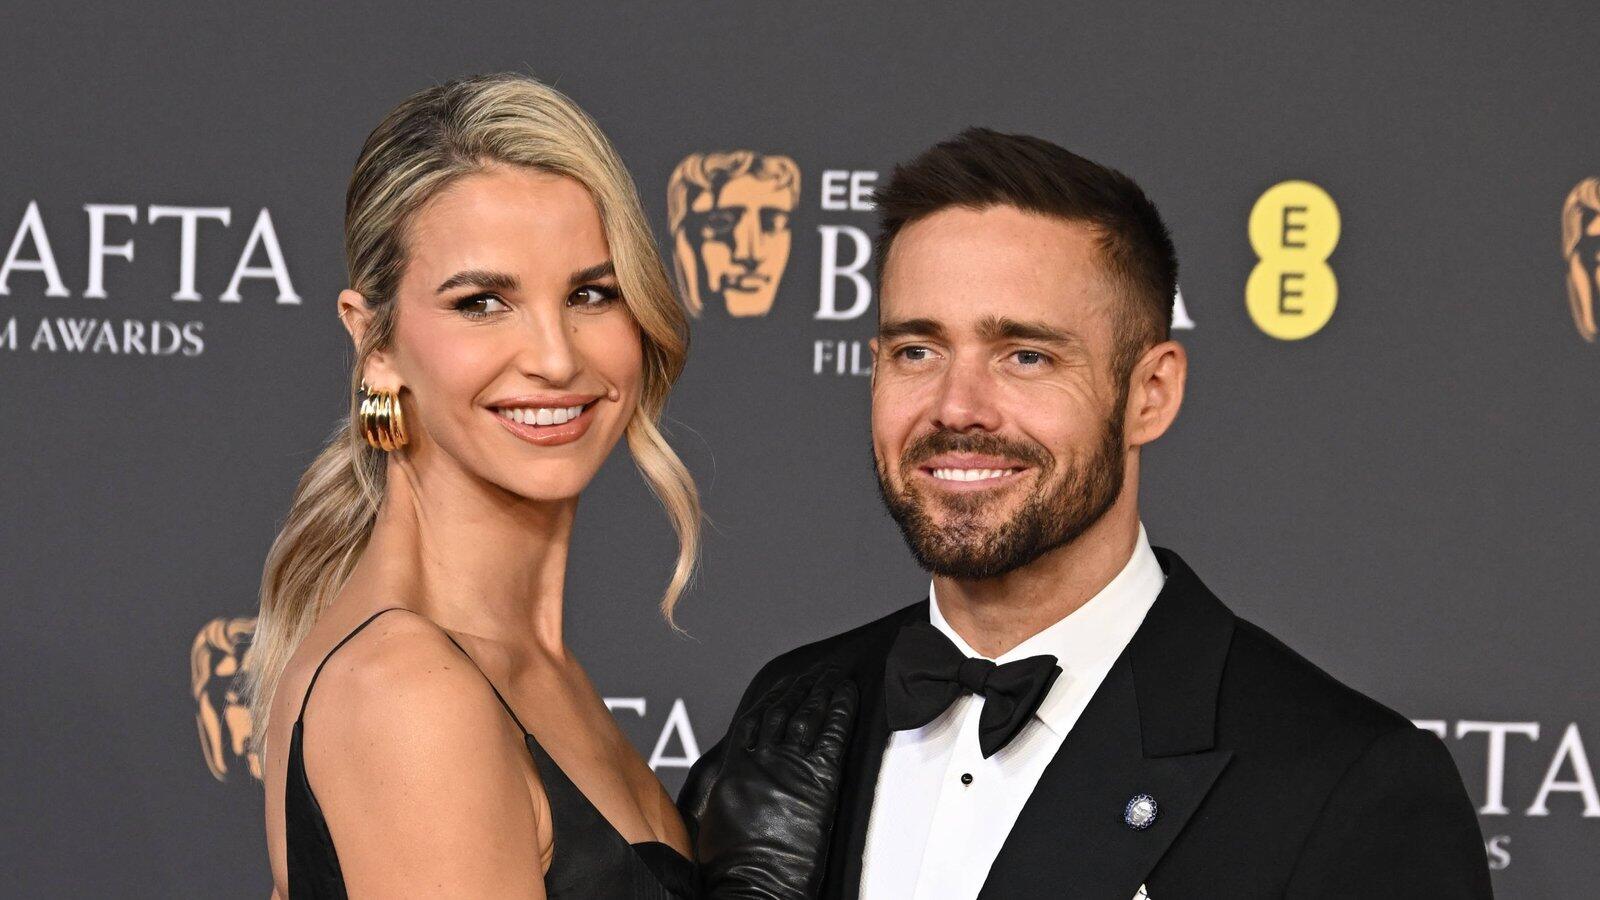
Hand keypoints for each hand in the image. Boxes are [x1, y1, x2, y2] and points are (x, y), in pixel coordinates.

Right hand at [694, 666, 857, 899]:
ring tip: (833, 674)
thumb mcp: (715, 819)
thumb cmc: (729, 866)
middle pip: (783, 710)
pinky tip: (848, 693)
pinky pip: (833, 733)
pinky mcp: (818, 779)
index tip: (781, 685)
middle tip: (815, 670)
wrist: (751, 883)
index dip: (771, 698)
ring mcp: (789, 766)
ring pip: (808, 715)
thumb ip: (723, 791)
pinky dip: (842, 709)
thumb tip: (730, 782)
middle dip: (801, 687)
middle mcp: (761, 759)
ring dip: (822, 690)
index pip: (755, 720)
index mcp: (734, 767)